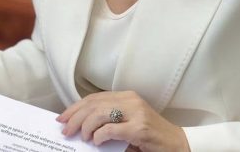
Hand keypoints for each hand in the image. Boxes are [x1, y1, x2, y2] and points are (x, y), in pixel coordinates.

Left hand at [57, 91, 189, 151]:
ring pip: (99, 114)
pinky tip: (95, 142)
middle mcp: (131, 101)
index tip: (62, 117)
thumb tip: (80, 127)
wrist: (177, 144)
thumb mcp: (129, 122)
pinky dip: (99, 136)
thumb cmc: (151, 135)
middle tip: (66, 130)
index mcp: (126, 96)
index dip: (75, 107)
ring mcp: (136, 113)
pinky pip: (111, 130)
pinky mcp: (139, 129)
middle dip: (75, 117)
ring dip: (85, 127)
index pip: (94, 98)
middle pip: (93, 104)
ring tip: (81, 137)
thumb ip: (109, 120)